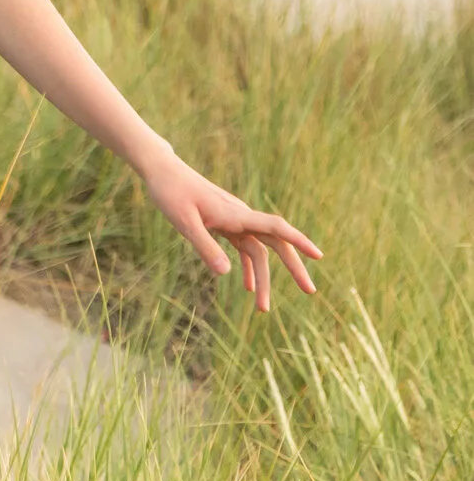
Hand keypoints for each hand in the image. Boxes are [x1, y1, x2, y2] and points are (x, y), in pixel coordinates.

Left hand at [143, 149, 322, 311]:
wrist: (161, 171)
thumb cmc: (170, 193)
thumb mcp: (184, 222)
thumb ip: (205, 246)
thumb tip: (228, 274)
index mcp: (235, 214)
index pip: (275, 227)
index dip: (298, 240)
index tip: (318, 255)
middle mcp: (240, 216)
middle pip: (275, 243)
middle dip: (293, 267)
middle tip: (310, 291)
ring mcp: (233, 220)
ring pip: (258, 251)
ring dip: (263, 278)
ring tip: (262, 309)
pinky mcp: (223, 223)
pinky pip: (243, 247)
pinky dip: (248, 268)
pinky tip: (247, 288)